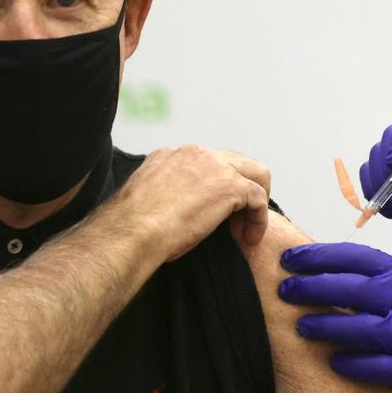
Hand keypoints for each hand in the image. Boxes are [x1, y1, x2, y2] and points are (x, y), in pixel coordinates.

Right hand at [111, 146, 270, 261]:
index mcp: (170, 155)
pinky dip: (259, 219)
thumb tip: (174, 210)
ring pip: (255, 174)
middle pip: (235, 162)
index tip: (212, 213)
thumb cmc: (132, 228)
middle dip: (241, 189)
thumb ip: (164, 195)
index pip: (206, 163)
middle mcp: (194, 154)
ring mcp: (215, 166)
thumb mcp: (147, 201)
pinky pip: (258, 197)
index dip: (215, 188)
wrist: (132, 232)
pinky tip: (249, 238)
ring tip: (247, 230)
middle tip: (237, 219)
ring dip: (254, 203)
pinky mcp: (230, 185)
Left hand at [278, 243, 391, 392]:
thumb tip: (336, 277)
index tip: (289, 259)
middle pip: (344, 287)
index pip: (351, 257)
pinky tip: (332, 363)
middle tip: (282, 289)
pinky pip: (370, 366)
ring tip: (300, 327)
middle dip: (307, 288)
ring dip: (320, 327)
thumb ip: (383, 280)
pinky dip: (348, 364)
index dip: (316, 256)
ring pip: (351, 326)